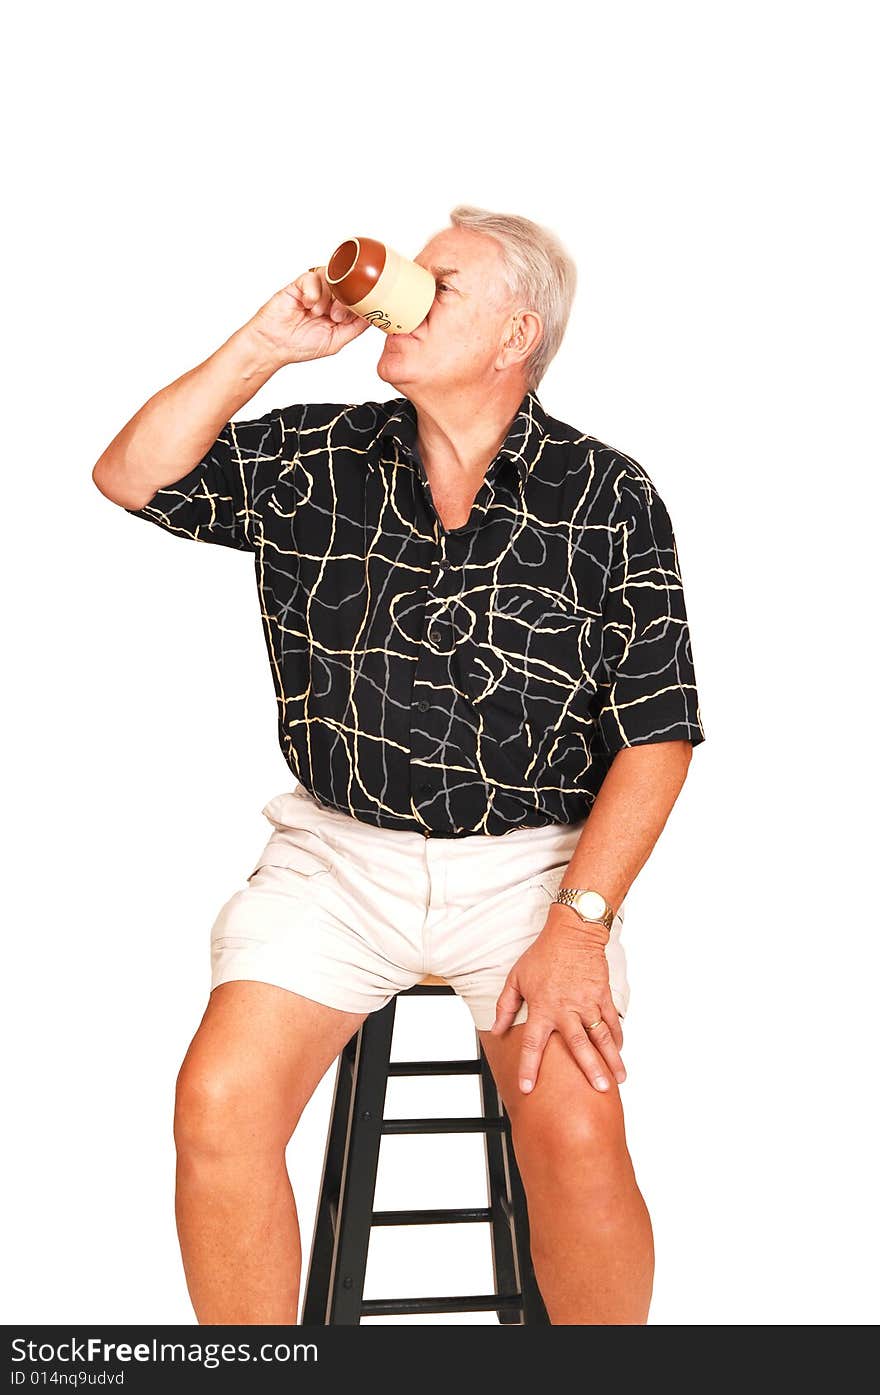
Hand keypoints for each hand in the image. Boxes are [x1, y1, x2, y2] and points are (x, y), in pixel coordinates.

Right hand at [248, 266, 369, 366]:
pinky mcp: (298, 285)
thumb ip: (355, 327)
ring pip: (331, 278)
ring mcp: (313, 290)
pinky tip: (307, 305)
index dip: (361, 301)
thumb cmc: (300, 345)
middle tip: (335, 317)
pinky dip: (313, 291)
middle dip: (345, 300)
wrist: (272, 345)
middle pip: (346, 285)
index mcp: (338, 309)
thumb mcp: (336, 340)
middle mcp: (327, 297)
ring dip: (328, 296)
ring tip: (318, 313)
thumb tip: (374, 316)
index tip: (360, 310)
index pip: (357, 296)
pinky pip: (312, 276)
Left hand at [489, 905, 625, 1094]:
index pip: (533, 1044)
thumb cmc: (542, 955)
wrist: (572, 933)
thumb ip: (506, 1006)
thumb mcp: (516, 978)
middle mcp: (566, 1010)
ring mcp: (587, 1003)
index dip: (529, 1067)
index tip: (527, 1088)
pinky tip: (618, 1052)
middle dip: (590, 1069)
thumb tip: (496, 1028)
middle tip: (599, 1089)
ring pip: (601, 1037)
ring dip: (611, 1059)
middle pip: (579, 1046)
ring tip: (618, 1079)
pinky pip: (611, 1021)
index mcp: (542, 1008)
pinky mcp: (602, 996)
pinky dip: (616, 1037)